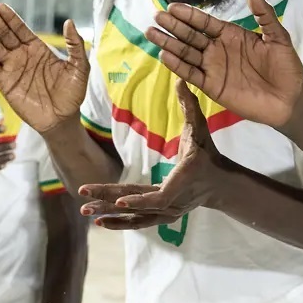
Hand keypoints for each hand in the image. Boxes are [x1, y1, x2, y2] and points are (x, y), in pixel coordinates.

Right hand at [0, 3, 88, 133]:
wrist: (62, 119)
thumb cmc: (72, 94)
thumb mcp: (79, 67)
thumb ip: (75, 44)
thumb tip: (69, 22)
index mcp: (38, 49)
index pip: (21, 29)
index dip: (10, 18)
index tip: (0, 6)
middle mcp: (22, 55)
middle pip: (4, 34)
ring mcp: (12, 68)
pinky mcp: (4, 82)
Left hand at [79, 81, 226, 229]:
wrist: (219, 184)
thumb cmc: (207, 153)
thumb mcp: (200, 128)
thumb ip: (189, 105)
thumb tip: (180, 79)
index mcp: (181, 181)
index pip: (159, 196)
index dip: (140, 200)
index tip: (120, 201)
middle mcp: (171, 202)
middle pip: (137, 205)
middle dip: (109, 200)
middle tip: (84, 195)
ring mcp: (165, 213)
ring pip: (133, 216)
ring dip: (109, 214)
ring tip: (85, 211)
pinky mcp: (160, 216)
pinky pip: (137, 222)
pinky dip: (119, 223)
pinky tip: (100, 222)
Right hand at [143, 0, 302, 127]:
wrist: (290, 100)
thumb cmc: (286, 67)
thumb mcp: (278, 37)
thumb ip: (264, 15)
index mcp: (230, 35)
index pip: (204, 22)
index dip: (188, 15)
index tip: (172, 7)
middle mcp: (217, 49)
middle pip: (190, 35)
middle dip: (173, 26)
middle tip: (156, 17)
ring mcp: (213, 68)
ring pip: (186, 53)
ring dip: (169, 43)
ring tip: (151, 33)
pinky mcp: (212, 86)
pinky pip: (192, 74)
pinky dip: (178, 66)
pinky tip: (165, 55)